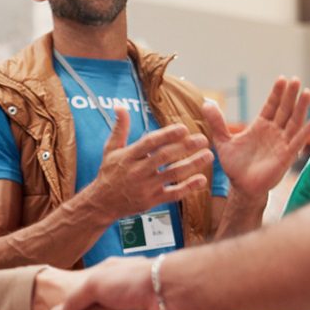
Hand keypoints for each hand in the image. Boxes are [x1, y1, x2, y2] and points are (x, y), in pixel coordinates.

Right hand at [85, 107, 214, 221]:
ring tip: (208, 155)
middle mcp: (137, 171)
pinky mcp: (151, 201)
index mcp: (128, 157)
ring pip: (172, 174)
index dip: (167, 135)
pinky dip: (188, 188)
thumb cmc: (108, 173)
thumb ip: (120, 128)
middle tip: (203, 139)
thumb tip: (120, 106)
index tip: (183, 128)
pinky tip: (201, 179)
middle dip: (185, 147)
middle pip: (164, 157)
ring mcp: (145, 187)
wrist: (102, 203)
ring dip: (192, 164)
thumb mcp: (110, 150)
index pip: (149, 143)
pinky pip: (173, 194)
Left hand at [207, 77, 309, 197]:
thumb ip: (217, 123)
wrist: (242, 187)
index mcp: (260, 127)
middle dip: (290, 95)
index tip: (282, 79)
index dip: (276, 93)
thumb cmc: (235, 165)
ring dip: (301, 108)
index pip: (270, 106)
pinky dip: (307, 131)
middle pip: (284, 110)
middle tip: (296, 79)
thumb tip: (206, 103)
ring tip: (307, 92)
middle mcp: (274, 132)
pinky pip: (298, 141)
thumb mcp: (223, 141)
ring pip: (294, 122)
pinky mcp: (286, 156)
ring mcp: (282, 143)